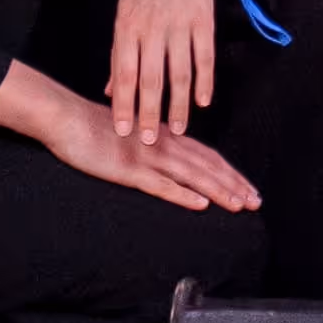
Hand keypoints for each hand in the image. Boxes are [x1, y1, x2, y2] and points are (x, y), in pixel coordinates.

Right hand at [40, 100, 257, 212]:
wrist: (66, 118)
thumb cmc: (96, 126)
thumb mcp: (135, 132)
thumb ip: (155, 142)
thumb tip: (175, 155)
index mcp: (166, 137)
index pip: (207, 156)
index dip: (230, 173)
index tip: (248, 188)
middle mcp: (163, 145)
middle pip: (208, 166)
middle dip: (234, 184)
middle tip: (255, 201)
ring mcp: (148, 158)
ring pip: (193, 176)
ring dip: (219, 191)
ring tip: (239, 205)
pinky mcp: (130, 170)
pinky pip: (161, 185)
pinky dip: (184, 195)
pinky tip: (200, 204)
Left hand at [111, 0, 223, 136]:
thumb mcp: (123, 15)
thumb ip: (119, 56)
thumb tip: (110, 92)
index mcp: (127, 27)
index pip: (124, 74)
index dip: (124, 105)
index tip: (123, 131)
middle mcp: (152, 27)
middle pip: (151, 79)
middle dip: (149, 113)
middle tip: (148, 141)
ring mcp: (179, 23)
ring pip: (179, 72)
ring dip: (179, 105)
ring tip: (178, 130)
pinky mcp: (203, 19)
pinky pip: (205, 56)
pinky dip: (205, 81)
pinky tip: (203, 101)